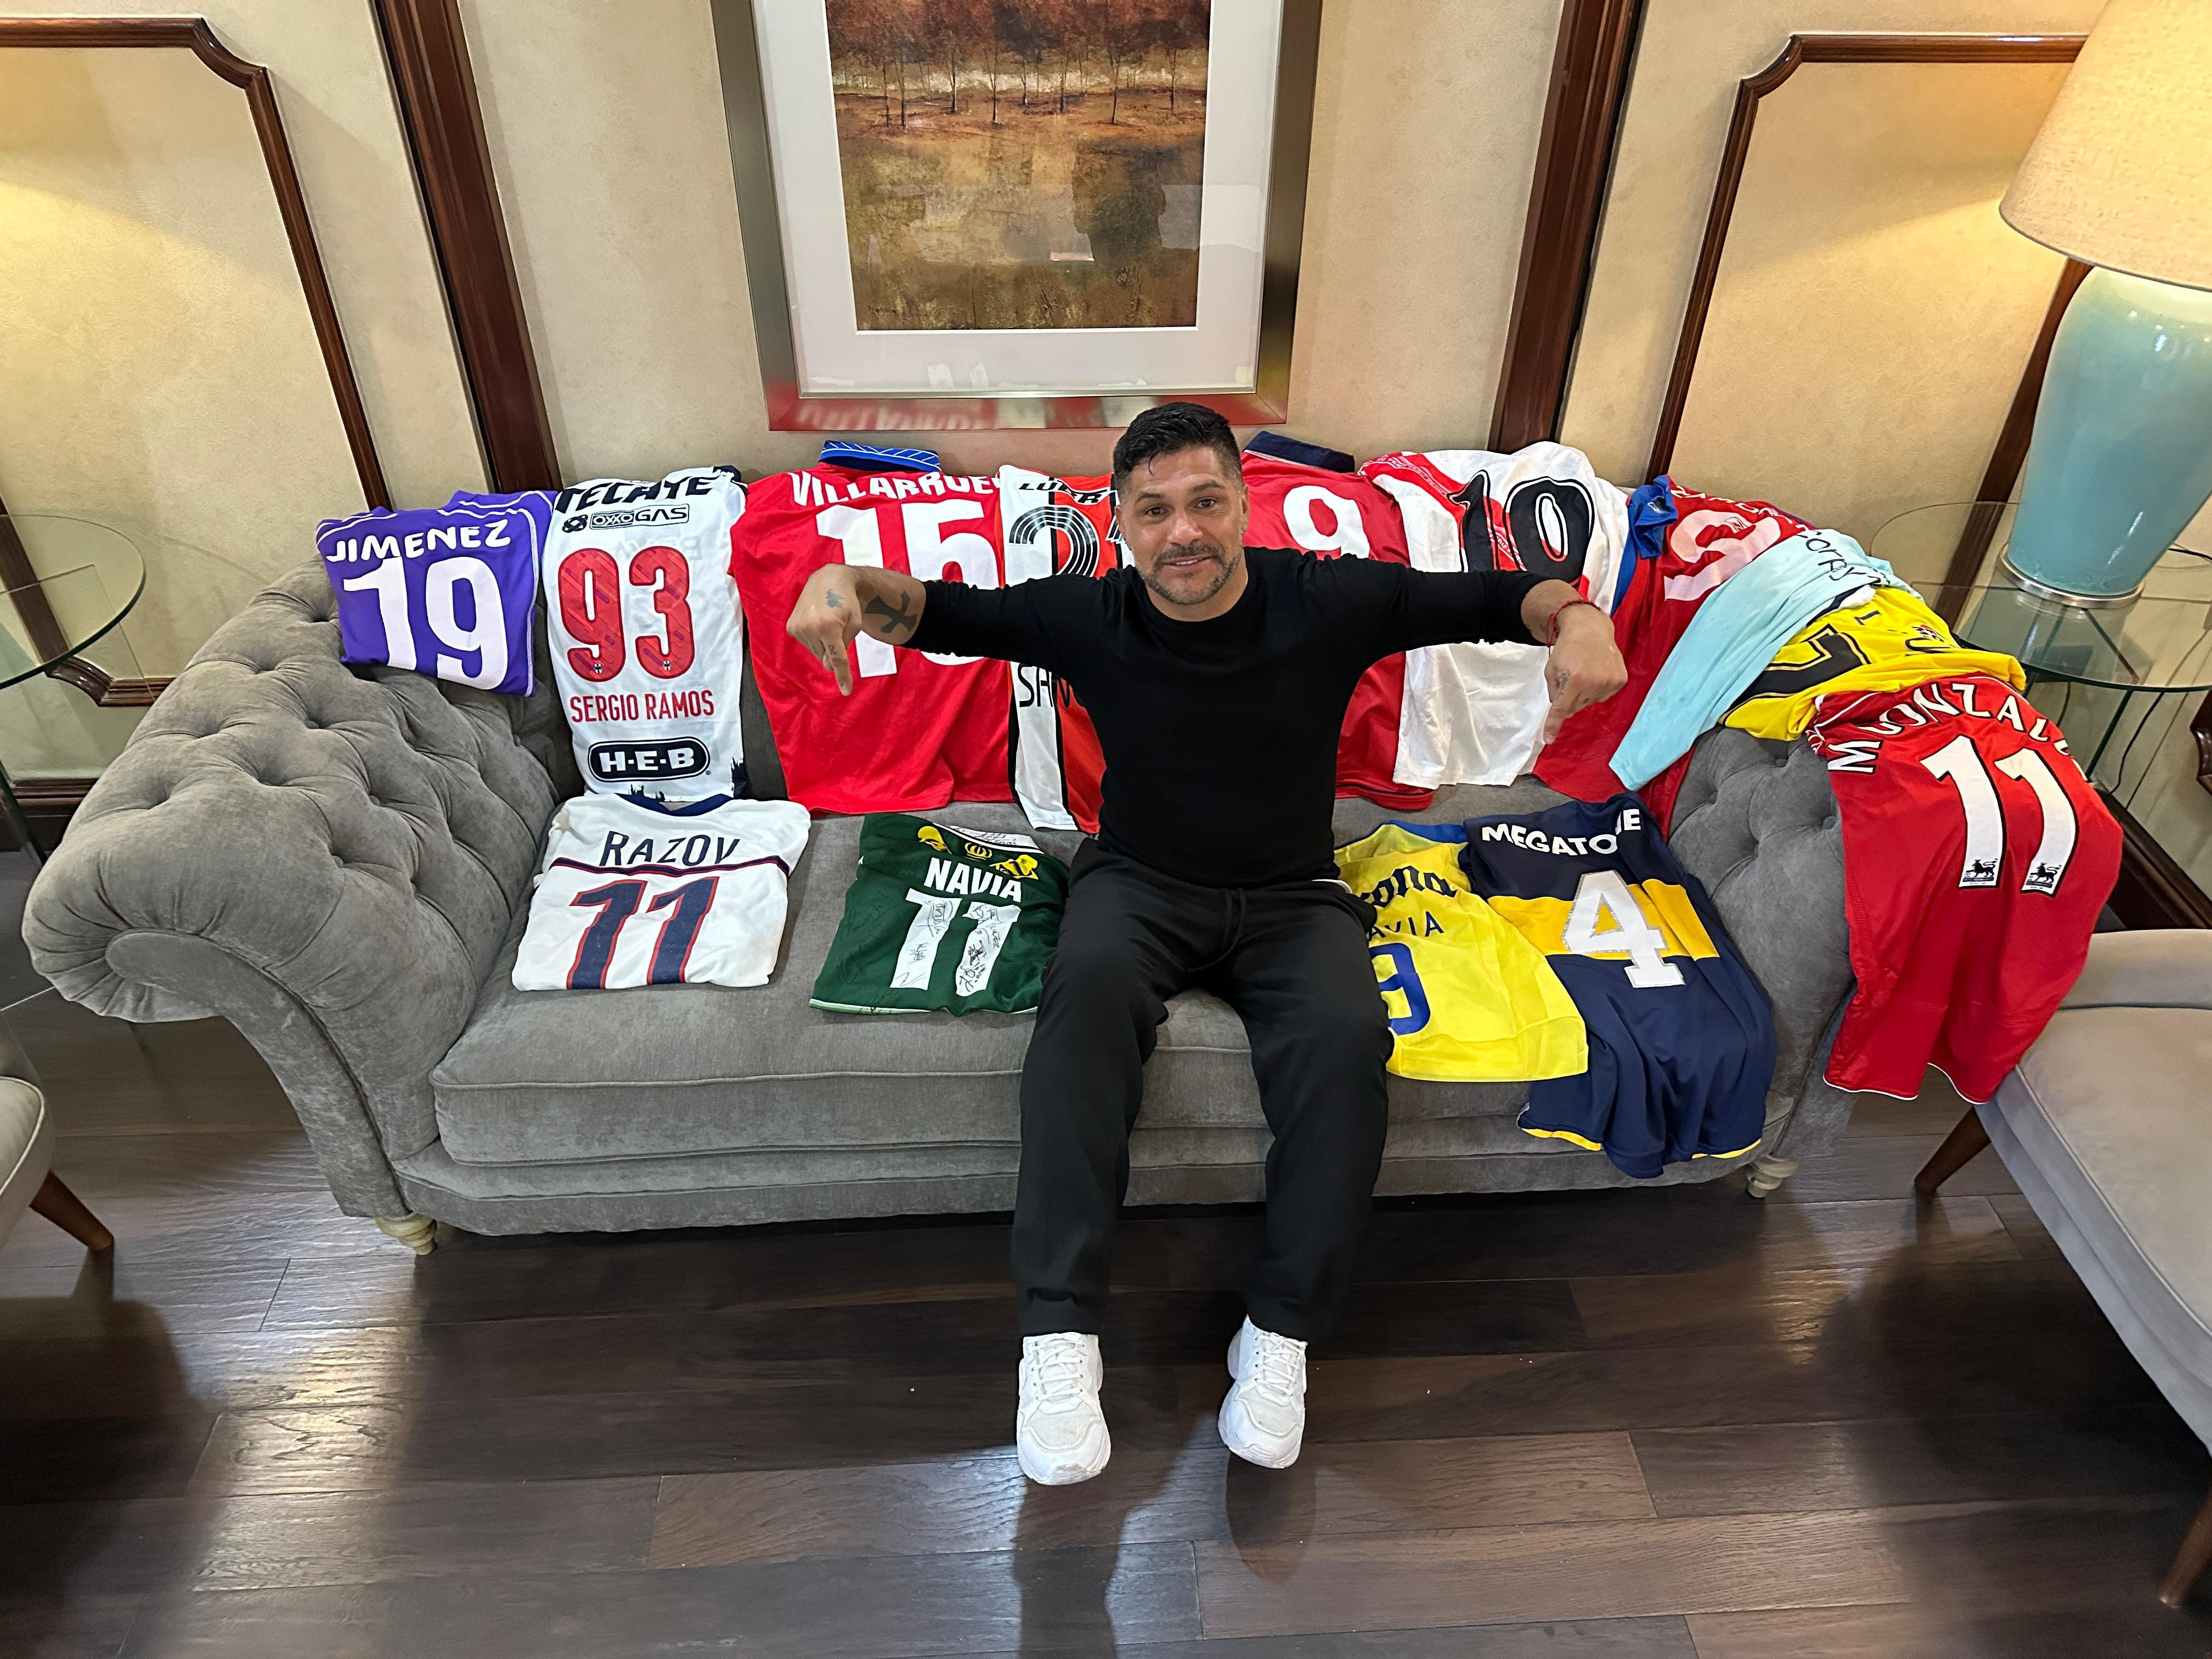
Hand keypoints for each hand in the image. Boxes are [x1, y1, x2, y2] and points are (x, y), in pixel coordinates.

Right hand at [786, 565, 864, 695]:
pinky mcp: (791, 626)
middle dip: (834, 650)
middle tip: (838, 628)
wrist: (829, 579)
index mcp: (829, 627)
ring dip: (824, 644)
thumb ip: (843, 647)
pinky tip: (818, 622)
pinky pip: (806, 644)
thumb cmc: (848, 602)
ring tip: (827, 621)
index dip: (842, 676)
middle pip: (825, 657)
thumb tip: (828, 665)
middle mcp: (809, 627)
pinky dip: (814, 639)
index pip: (837, 659)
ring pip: (815, 652)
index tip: (846, 690)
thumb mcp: (854, 624)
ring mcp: (797, 627)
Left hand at [1541, 603, 1628, 743]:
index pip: (1561, 709)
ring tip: (1584, 673)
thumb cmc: (1567, 648)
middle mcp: (1593, 683)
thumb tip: (1561, 712)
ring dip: (1584, 694)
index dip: (1553, 725)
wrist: (1590, 629)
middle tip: (1570, 678)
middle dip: (1569, 699)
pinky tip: (1596, 673)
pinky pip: (1603, 696)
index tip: (1548, 738)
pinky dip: (1597, 689)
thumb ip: (1553, 692)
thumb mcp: (1551, 669)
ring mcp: (1609, 682)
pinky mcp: (1620, 681)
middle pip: (1575, 708)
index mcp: (1574, 680)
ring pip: (1590, 703)